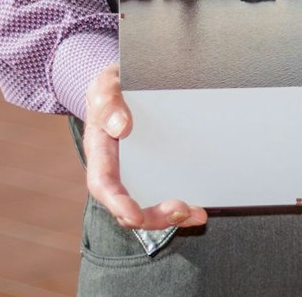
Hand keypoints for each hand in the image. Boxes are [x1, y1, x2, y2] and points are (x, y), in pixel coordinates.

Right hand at [83, 64, 209, 229]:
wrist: (125, 84)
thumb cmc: (112, 88)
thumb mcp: (105, 86)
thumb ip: (109, 102)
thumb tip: (121, 126)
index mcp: (99, 152)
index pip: (103, 184)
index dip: (118, 203)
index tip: (134, 216)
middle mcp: (116, 169)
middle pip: (128, 205)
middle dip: (153, 216)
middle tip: (181, 211)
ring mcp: (136, 174)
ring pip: (148, 206)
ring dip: (171, 216)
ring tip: (197, 215)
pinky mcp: (156, 171)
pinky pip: (165, 194)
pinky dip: (183, 206)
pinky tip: (201, 210)